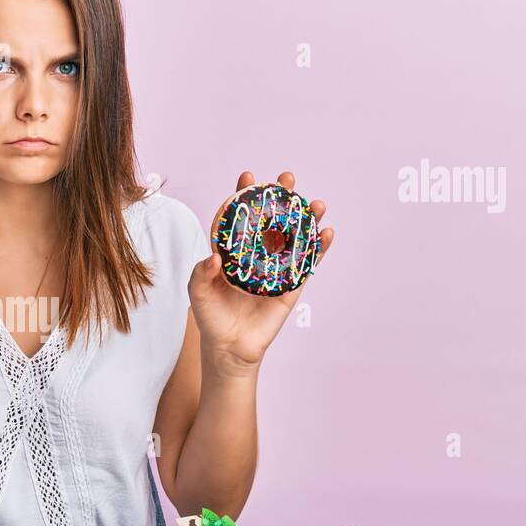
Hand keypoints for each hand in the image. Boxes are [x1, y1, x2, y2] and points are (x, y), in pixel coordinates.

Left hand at [188, 171, 334, 377]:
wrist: (229, 347)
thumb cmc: (211, 317)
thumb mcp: (198, 292)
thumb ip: (201, 273)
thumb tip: (214, 257)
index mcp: (234, 251)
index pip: (240, 217)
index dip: (243, 196)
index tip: (248, 177)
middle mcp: (258, 255)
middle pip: (272, 220)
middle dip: (281, 198)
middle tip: (286, 179)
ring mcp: (277, 269)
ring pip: (295, 238)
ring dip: (307, 219)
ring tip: (315, 202)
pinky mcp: (292, 286)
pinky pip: (308, 264)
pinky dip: (319, 248)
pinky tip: (327, 232)